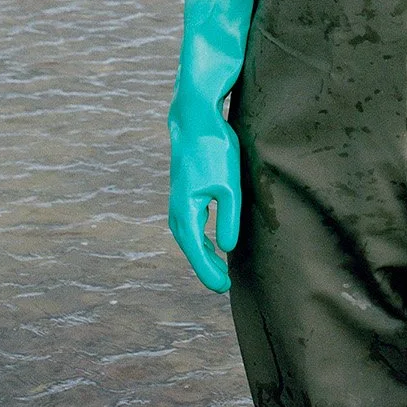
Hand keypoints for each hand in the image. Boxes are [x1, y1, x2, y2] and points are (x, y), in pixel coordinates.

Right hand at [167, 122, 241, 292]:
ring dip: (201, 253)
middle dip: (204, 266)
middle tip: (223, 285)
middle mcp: (177, 207)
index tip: (222, 288)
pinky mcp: (183, 190)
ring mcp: (178, 198)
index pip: (197, 250)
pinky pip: (189, 223)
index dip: (209, 271)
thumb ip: (229, 218)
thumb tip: (227, 248)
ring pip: (188, 235)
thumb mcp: (229, 185)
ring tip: (219, 268)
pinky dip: (199, 237)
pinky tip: (211, 241)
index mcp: (187, 209)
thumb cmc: (215, 149)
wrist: (196, 119)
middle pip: (189, 246)